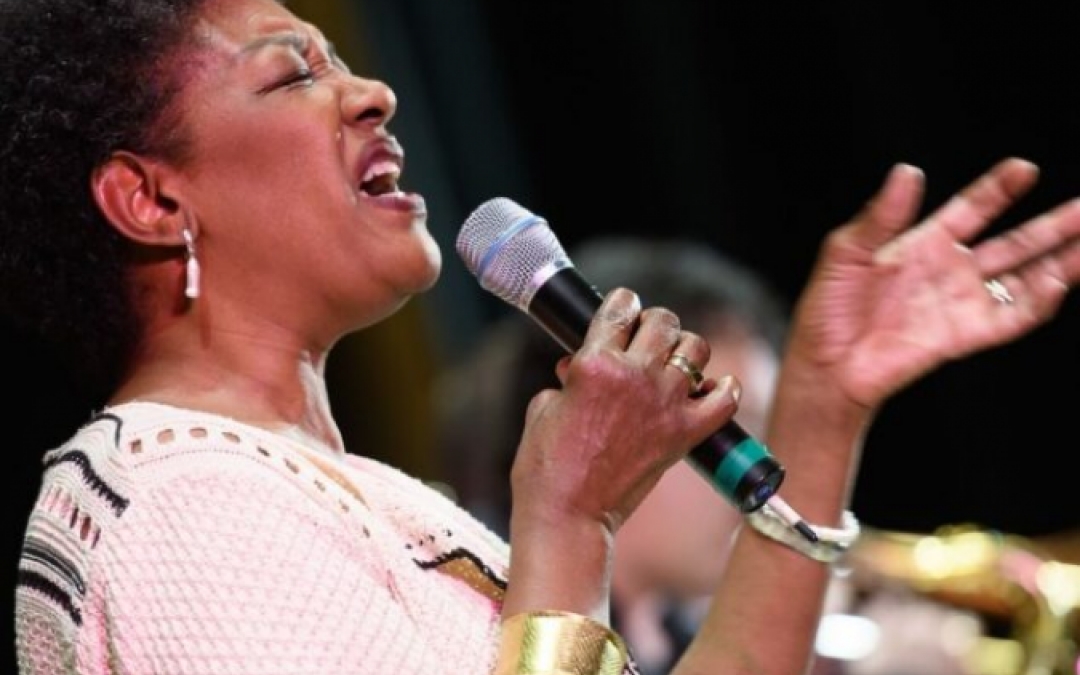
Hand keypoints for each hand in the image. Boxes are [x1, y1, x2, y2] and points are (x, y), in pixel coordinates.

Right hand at [510, 288, 739, 533]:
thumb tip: (577, 367)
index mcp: (594, 362)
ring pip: (695, 348)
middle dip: (653, 324)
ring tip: (672, 365)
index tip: (623, 311)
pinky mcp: (683, 435)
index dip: (623, 304)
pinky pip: (725, 398)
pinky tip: (710, 389)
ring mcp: (663, 404)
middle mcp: (634, 376)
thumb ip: (568, 378)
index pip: (621, 307)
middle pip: (663, 321)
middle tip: (645, 340)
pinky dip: (723, 389)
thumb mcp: (544, 407)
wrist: (568, 514)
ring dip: (685, 351)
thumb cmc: (545, 465)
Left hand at [789, 158, 1079, 408]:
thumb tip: (907, 171)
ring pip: (1024, 278)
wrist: (824, 365)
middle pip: (1014, 243)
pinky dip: (1038, 302)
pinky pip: (1012, 318)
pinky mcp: (964, 335)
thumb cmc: (826, 311)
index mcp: (922, 244)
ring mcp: (960, 303)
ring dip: (1059, 261)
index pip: (973, 208)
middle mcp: (949, 271)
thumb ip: (879, 216)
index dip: (999, 189)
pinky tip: (1058, 281)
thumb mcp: (845, 253)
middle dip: (1053, 226)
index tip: (1025, 169)